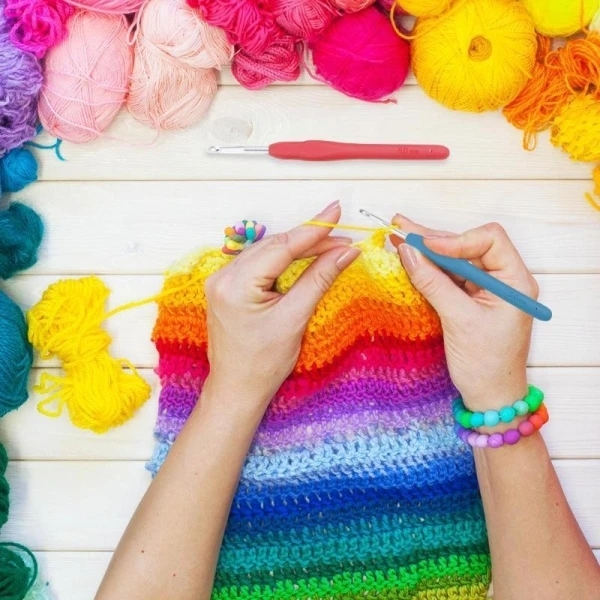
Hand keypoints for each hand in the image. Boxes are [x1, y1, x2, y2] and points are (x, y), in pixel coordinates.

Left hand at [202, 201, 360, 415]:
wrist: (237, 389)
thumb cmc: (263, 363)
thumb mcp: (295, 318)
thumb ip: (319, 279)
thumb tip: (345, 252)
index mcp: (235, 284)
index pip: (281, 247)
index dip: (313, 230)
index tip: (336, 212)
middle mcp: (222, 276)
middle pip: (273, 246)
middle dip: (308, 240)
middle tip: (341, 237)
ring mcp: (221, 281)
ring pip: (266, 253)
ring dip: (297, 248)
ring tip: (328, 245)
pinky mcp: (227, 288)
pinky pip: (259, 264)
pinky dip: (283, 260)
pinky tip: (302, 257)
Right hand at [393, 215, 537, 410]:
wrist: (490, 397)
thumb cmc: (486, 364)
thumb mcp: (459, 321)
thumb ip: (433, 283)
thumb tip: (407, 252)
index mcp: (514, 281)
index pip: (489, 240)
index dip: (455, 239)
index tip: (425, 245)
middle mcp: (502, 279)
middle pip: (467, 246)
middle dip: (434, 239)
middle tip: (400, 226)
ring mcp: (484, 289)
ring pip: (454, 260)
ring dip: (427, 251)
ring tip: (398, 237)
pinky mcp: (469, 299)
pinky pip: (448, 276)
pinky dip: (428, 269)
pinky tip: (408, 258)